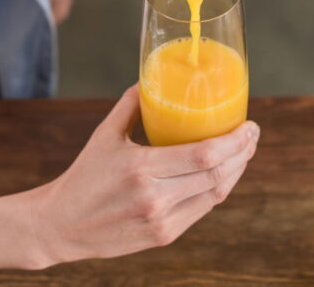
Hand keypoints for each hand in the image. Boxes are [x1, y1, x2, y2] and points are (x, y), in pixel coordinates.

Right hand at [0, 86, 259, 271]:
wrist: (61, 225)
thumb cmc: (84, 176)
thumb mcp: (104, 135)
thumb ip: (131, 106)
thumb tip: (150, 78)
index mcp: (141, 168)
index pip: (204, 156)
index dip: (235, 142)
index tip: (250, 125)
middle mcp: (155, 197)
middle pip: (218, 175)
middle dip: (244, 153)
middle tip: (252, 135)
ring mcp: (162, 220)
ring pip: (215, 194)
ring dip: (236, 172)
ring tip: (244, 151)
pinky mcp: (164, 236)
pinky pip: (202, 209)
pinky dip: (218, 189)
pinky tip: (224, 174)